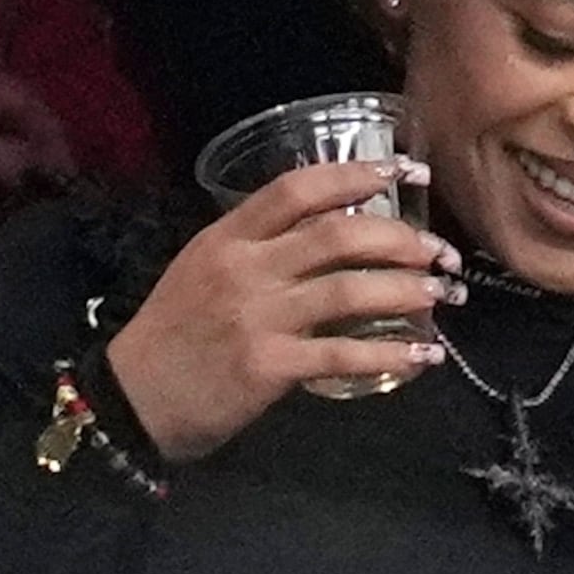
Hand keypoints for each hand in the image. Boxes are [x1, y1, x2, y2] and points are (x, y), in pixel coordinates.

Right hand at [104, 158, 456, 462]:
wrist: (132, 401)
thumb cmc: (173, 333)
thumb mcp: (203, 269)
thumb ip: (260, 246)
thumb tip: (333, 226)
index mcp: (228, 237)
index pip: (298, 188)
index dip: (358, 174)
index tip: (408, 172)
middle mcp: (245, 269)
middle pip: (338, 235)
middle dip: (401, 238)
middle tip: (440, 250)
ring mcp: (258, 317)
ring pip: (350, 290)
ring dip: (407, 290)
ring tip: (442, 293)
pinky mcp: (269, 366)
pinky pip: (344, 355)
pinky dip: (391, 354)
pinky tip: (423, 356)